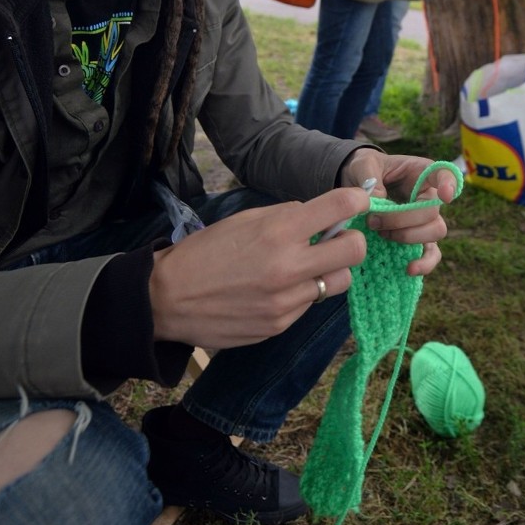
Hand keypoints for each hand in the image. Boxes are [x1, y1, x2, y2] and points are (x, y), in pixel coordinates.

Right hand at [149, 188, 369, 348]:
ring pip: (338, 281)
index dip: (357, 200)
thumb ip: (286, 217)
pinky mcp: (280, 325)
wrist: (168, 298)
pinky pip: (310, 304)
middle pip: (355, 250)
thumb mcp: (245, 220)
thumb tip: (319, 216)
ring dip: (330, 271)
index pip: (340, 207)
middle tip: (337, 239)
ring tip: (305, 267)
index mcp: (279, 230)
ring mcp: (287, 300)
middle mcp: (289, 266)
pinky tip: (277, 289)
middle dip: (352, 240)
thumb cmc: (206, 251)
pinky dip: (302, 293)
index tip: (357, 201)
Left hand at [339, 149, 456, 277]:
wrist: (358, 186)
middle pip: (432, 213)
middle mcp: (429, 197)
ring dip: (407, 237)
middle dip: (402, 219)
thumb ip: (370, 176)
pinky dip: (424, 264)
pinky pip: (431, 255)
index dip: (449, 184)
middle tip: (373, 220)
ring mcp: (425, 220)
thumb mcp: (362, 163)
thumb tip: (380, 201)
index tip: (445, 196)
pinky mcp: (417, 239)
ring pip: (435, 233)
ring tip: (381, 234)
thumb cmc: (366, 170)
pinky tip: (409, 269)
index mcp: (421, 172)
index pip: (444, 174)